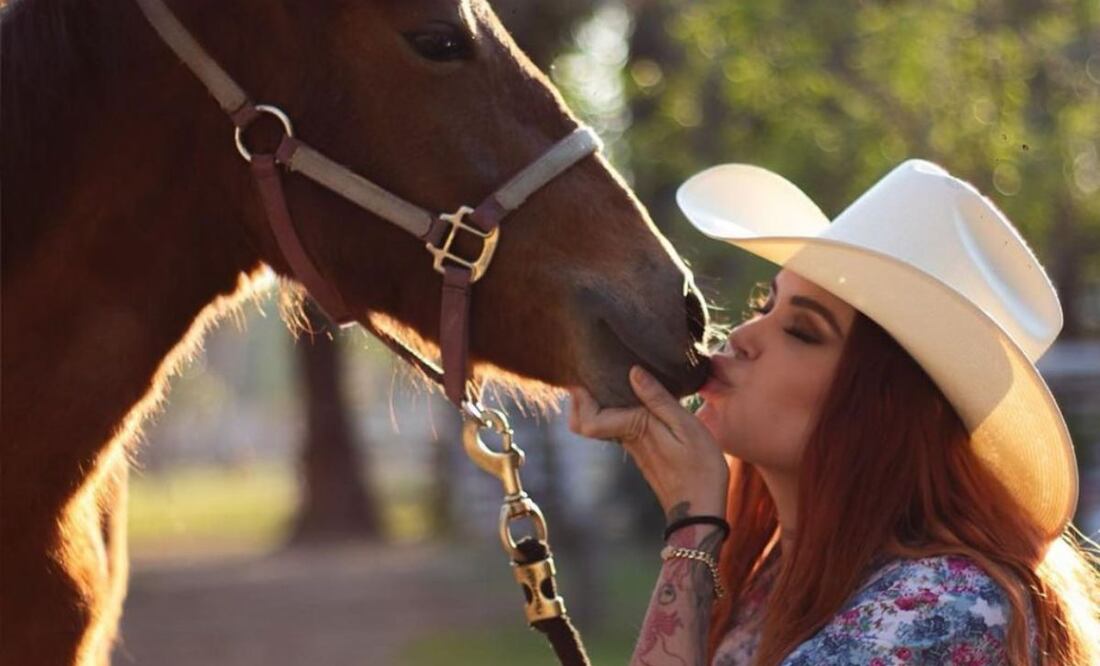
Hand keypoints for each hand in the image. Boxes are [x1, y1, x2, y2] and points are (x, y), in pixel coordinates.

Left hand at [568, 366, 728, 519]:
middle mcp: (627, 439)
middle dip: (581, 399)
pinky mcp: (643, 450)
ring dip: (598, 402)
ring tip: (611, 377)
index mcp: (634, 430)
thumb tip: (633, 372)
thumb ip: (659, 400)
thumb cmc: (700, 468)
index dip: (579, 398)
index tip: (584, 374)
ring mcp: (633, 447)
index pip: (587, 419)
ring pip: (600, 424)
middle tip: (591, 374)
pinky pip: (617, 427)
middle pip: (585, 422)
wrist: (700, 510)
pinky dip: (616, 410)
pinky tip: (632, 395)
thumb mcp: (686, 427)